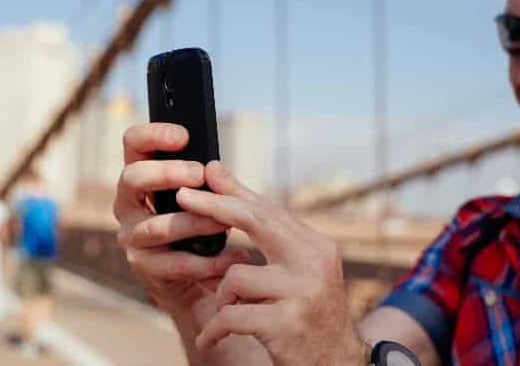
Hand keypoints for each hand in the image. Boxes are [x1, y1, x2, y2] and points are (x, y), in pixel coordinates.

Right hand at [114, 124, 251, 313]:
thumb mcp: (205, 199)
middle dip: (167, 173)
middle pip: (132, 178)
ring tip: (225, 222)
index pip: (133, 144)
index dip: (153, 135)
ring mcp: (132, 236)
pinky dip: (208, 262)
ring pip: (157, 226)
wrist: (195, 281)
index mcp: (141, 177)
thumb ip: (209, 184)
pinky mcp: (144, 267)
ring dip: (195, 222)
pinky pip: (175, 263)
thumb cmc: (198, 228)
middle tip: (199, 174)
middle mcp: (127, 203)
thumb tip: (215, 166)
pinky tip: (233, 257)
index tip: (183, 136)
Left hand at [176, 161, 366, 365]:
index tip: (203, 173)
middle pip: (256, 221)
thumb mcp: (295, 268)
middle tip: (182, 197)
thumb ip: (263, 229)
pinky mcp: (286, 324)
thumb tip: (220, 173)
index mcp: (317, 246)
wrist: (337, 365)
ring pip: (235, 277)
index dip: (231, 192)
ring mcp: (303, 294)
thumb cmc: (306, 311)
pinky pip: (230, 316)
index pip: (268, 210)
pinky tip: (210, 338)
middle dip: (213, 207)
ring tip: (229, 311)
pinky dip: (214, 328)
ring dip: (222, 297)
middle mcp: (315, 263)